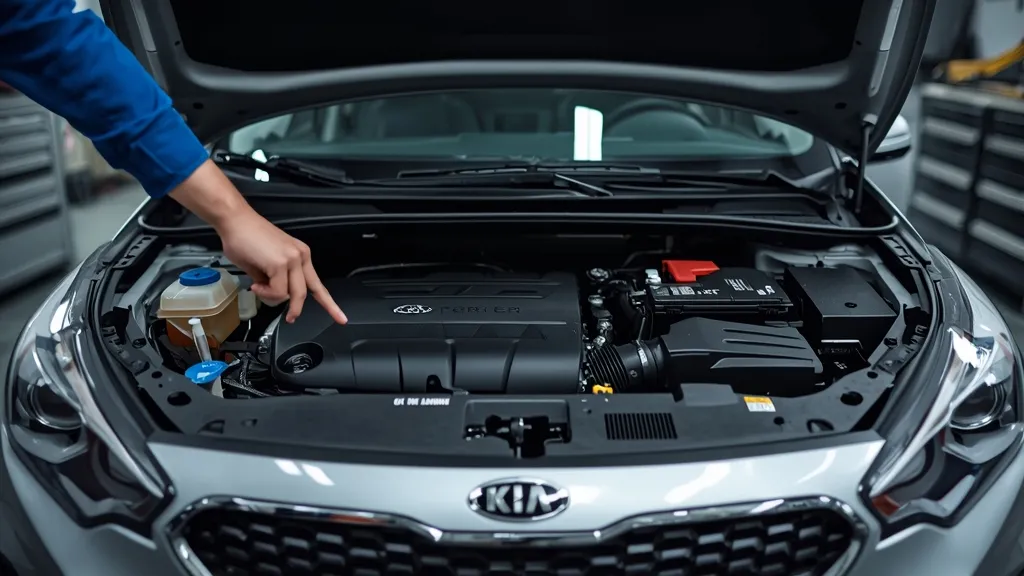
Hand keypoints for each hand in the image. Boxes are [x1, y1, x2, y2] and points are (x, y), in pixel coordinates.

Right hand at [218, 208, 346, 324]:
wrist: (234, 220)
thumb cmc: (244, 238)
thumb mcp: (264, 266)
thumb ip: (273, 280)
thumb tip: (272, 293)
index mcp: (300, 255)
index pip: (317, 284)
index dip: (329, 304)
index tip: (340, 318)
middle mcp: (300, 256)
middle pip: (306, 293)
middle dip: (296, 309)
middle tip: (290, 318)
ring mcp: (292, 259)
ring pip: (292, 295)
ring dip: (272, 297)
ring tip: (258, 287)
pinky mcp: (281, 263)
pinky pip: (277, 291)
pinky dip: (265, 293)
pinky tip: (255, 284)